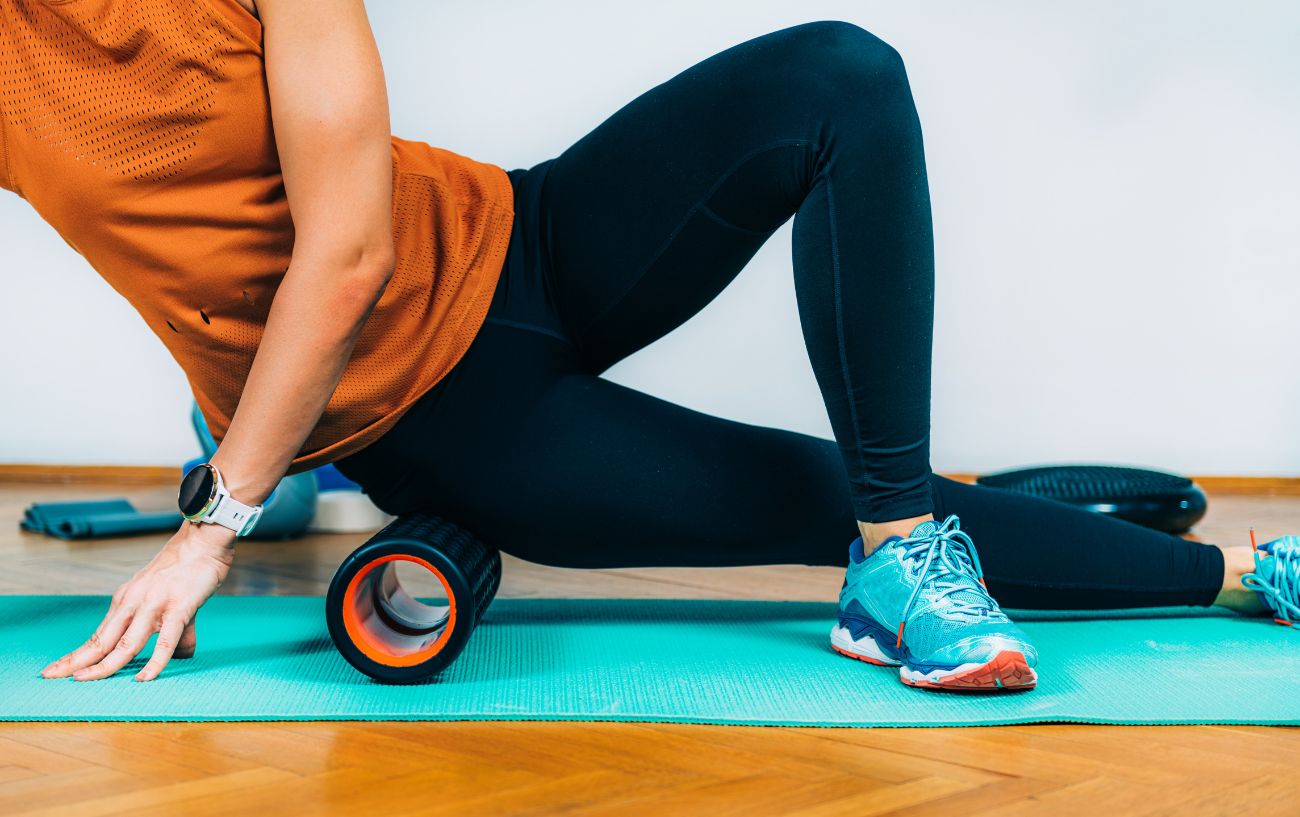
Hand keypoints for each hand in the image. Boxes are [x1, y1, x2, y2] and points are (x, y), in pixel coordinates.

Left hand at [41, 521, 236, 681]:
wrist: (203, 543)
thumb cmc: (186, 569)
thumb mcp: (167, 599)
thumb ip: (173, 630)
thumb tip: (180, 655)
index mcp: (126, 600)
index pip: (98, 635)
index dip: (77, 654)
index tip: (57, 669)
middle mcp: (133, 603)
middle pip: (102, 640)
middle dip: (76, 661)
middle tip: (53, 676)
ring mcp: (154, 606)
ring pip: (126, 643)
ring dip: (105, 665)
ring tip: (84, 680)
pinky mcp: (178, 608)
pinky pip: (164, 641)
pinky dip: (153, 662)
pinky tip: (143, 678)